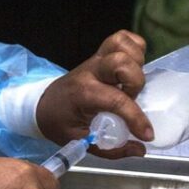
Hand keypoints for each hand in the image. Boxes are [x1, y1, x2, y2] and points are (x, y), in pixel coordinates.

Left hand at [35, 30, 152, 158]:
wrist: (42, 105)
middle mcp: (89, 72)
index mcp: (83, 93)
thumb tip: (140, 149)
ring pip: (121, 44)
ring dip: (135, 62)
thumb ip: (111, 149)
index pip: (116, 100)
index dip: (136, 118)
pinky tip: (133, 66)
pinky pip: (121, 38)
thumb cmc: (60, 122)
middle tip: (131, 98)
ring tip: (131, 82)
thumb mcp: (80, 141)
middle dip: (135, 82)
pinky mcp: (99, 56)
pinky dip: (133, 47)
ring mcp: (95, 61)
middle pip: (120, 61)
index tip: (146, 134)